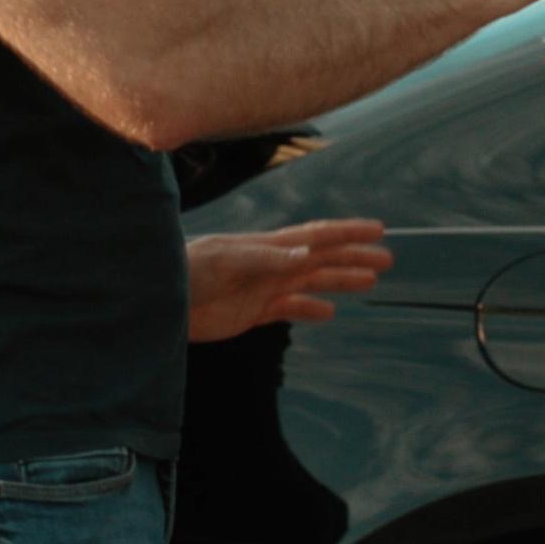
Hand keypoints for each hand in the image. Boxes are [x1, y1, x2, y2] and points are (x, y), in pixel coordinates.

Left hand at [185, 218, 392, 340]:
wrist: (156, 301)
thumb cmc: (184, 272)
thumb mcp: (225, 261)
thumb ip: (265, 258)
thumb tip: (307, 255)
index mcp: (268, 247)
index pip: (317, 237)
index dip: (348, 234)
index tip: (378, 231)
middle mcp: (271, 264)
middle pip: (322, 259)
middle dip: (354, 258)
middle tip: (387, 260)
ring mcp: (263, 287)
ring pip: (312, 283)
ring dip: (341, 281)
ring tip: (370, 282)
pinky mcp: (252, 312)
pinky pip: (289, 309)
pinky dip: (310, 309)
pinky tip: (329, 312)